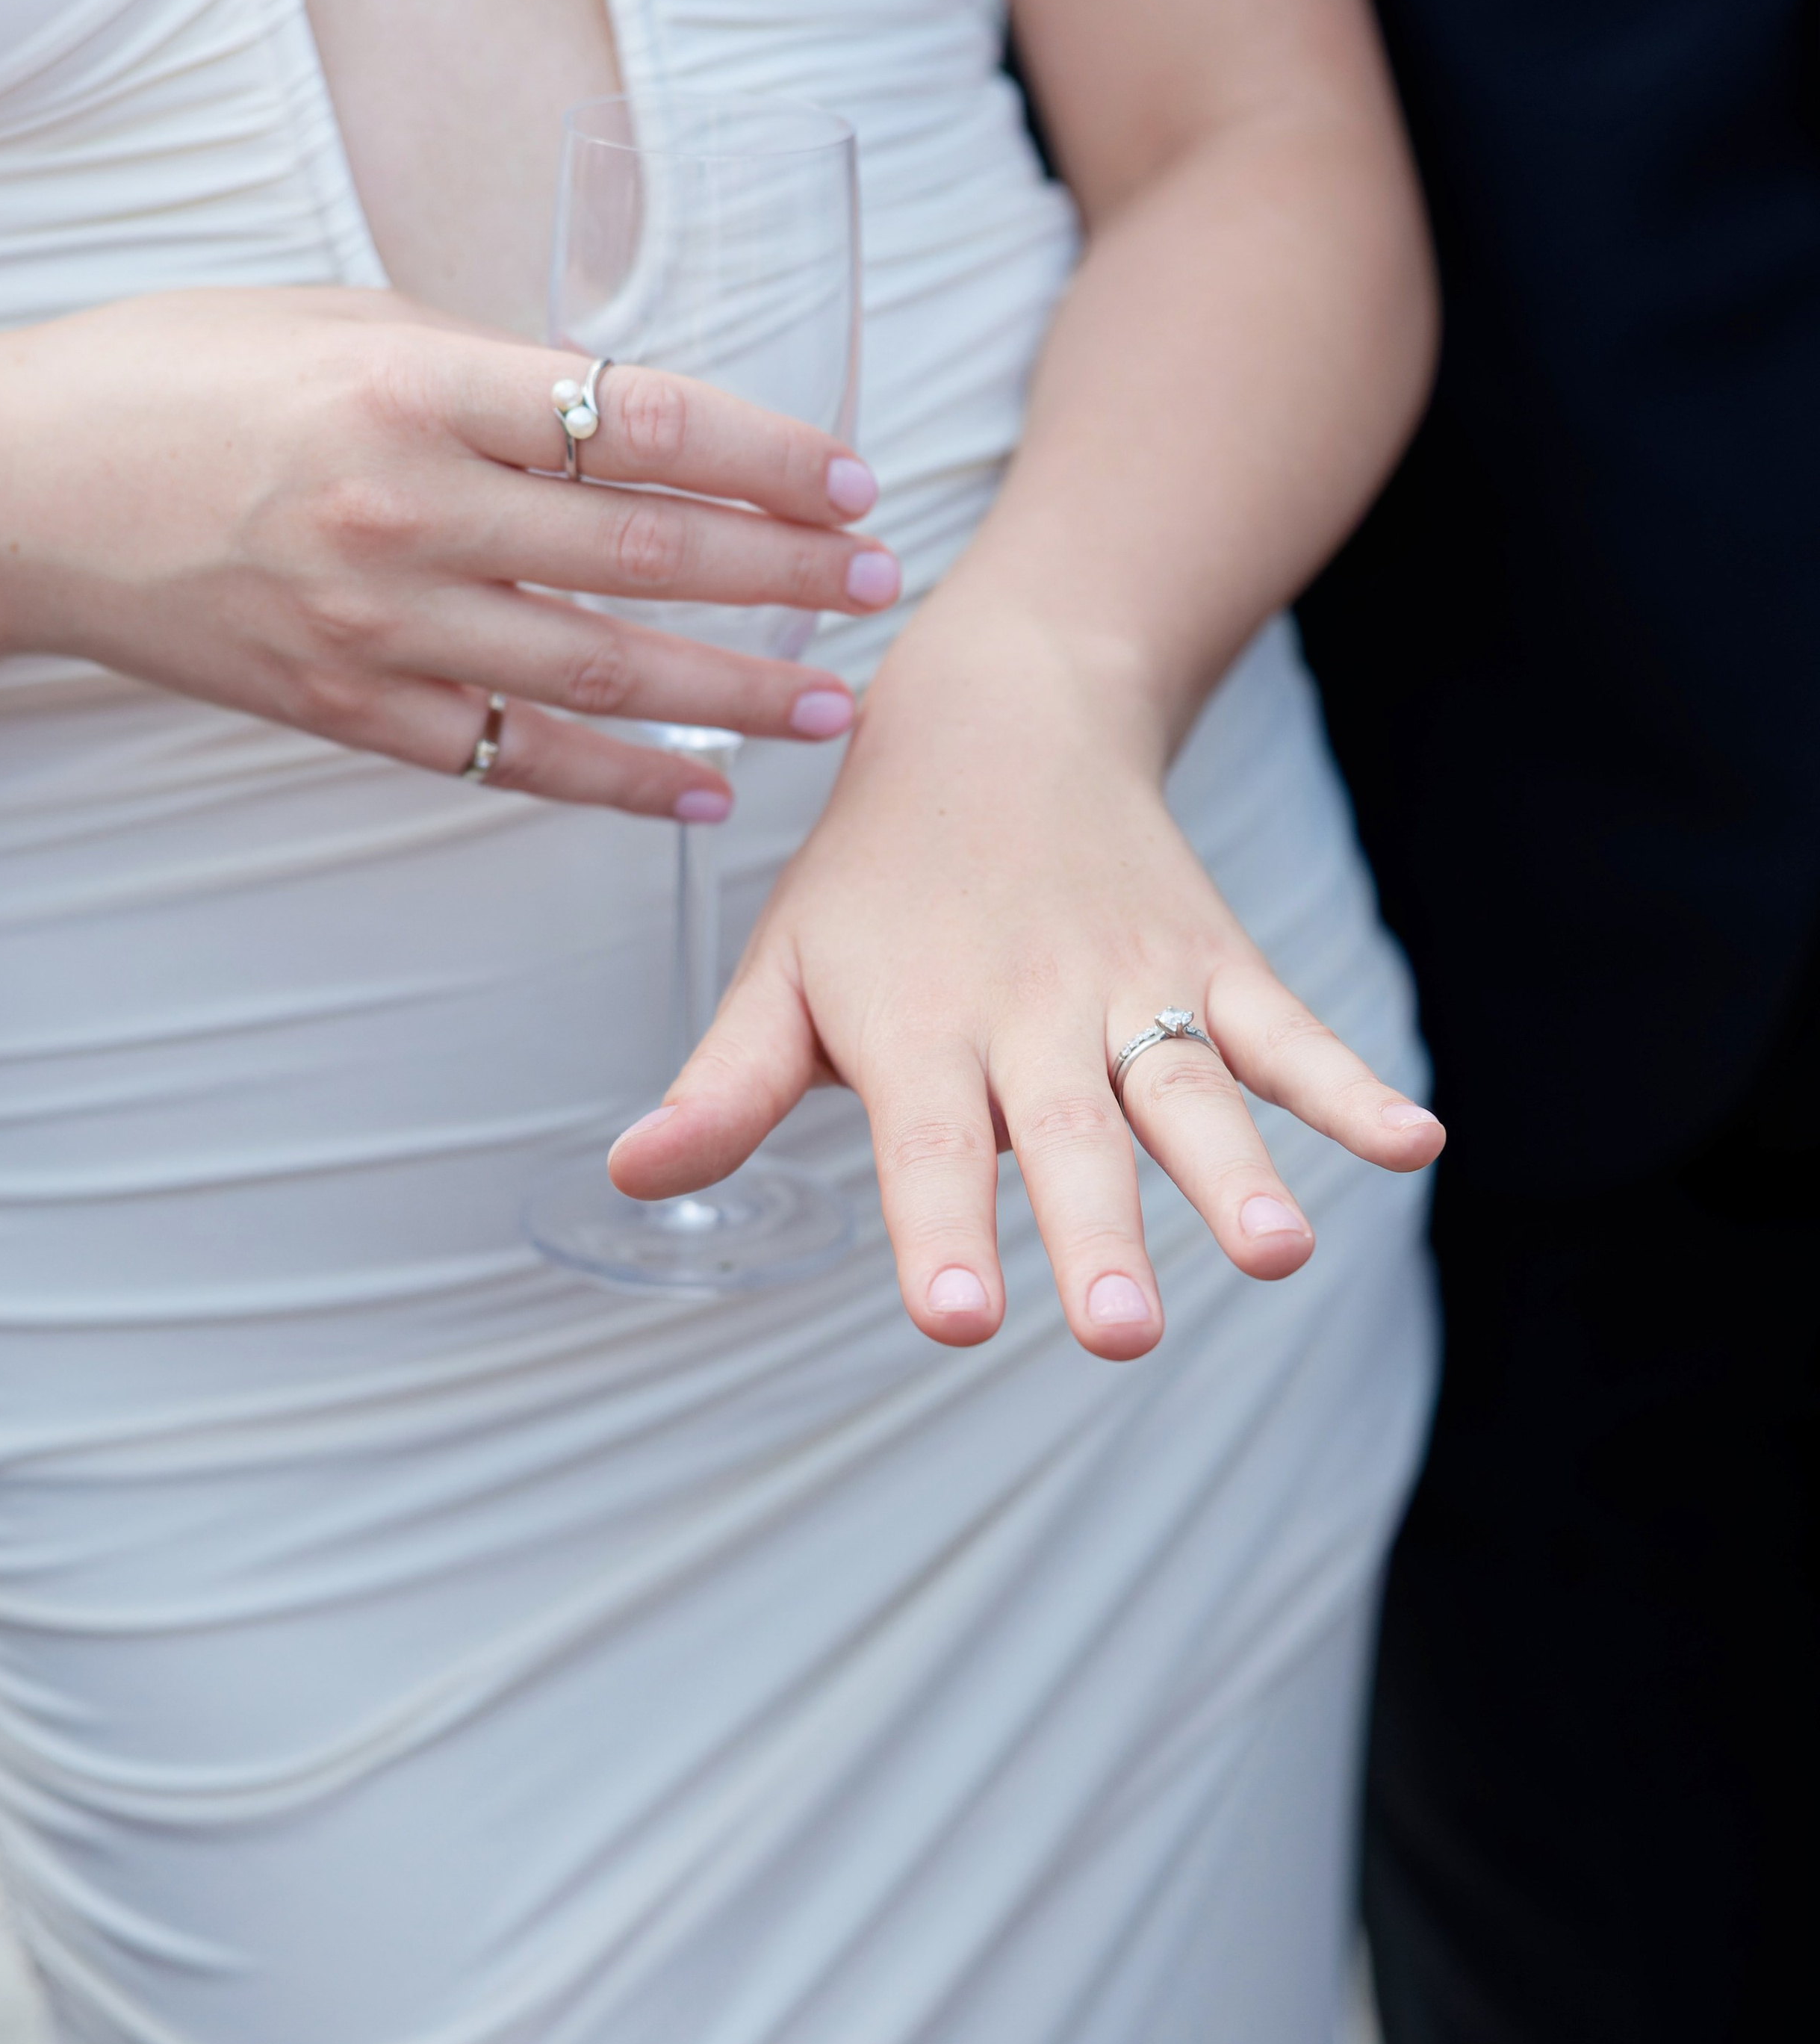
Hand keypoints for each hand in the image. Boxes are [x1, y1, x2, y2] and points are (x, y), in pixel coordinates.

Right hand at [0, 286, 896, 811]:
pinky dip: (617, 783)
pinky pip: (513, 760)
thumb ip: (494, 371)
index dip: (772, 457)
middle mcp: (408, 512)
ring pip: (601, 675)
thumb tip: (636, 422)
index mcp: (418, 384)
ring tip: (831, 704)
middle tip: (880, 585)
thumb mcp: (347, 318)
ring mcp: (377, 626)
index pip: (647, 423)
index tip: (852, 479)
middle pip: (648, 555)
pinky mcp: (347, 710)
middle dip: (788, 576)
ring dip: (735, 696)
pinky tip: (701, 793)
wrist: (18, 489)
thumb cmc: (178, 374)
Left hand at [607, 597, 1442, 1355]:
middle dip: (1096, 1234)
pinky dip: (1349, 1082)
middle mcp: (1028, 1012)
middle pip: (1067, 1135)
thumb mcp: (784, 968)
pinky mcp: (1211, 958)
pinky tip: (1414, 1142)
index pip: (924, 1144)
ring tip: (1276, 1251)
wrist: (996, 710)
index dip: (940, 1227)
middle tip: (1122, 1333)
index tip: (959, 1317)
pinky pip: (1287, 1024)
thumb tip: (629, 1177)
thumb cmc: (871, 876)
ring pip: (1187, 1086)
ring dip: (1234, 1170)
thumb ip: (729, 1086)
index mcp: (916, 1027)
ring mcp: (1132, 983)